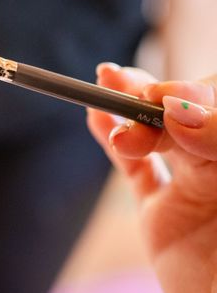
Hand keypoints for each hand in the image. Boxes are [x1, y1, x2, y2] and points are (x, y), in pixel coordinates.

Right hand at [87, 64, 216, 292]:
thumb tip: (181, 111)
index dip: (195, 95)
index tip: (170, 102)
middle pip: (184, 114)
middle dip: (155, 101)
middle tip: (137, 100)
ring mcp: (192, 189)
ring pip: (157, 135)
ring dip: (128, 107)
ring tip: (107, 81)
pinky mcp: (161, 212)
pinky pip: (134, 170)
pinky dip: (111, 142)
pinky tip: (96, 118)